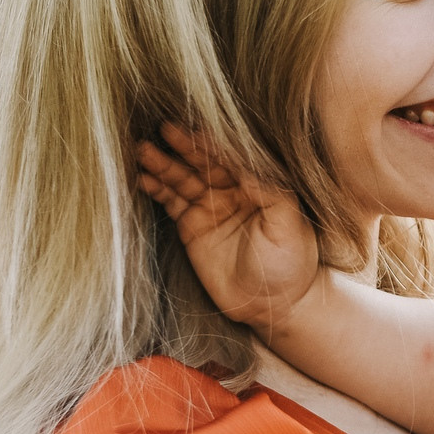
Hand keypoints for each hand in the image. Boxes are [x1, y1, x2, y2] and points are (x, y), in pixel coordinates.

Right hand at [133, 123, 322, 331]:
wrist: (273, 304)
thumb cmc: (290, 264)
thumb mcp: (288, 224)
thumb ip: (270, 190)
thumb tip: (246, 161)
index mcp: (259, 184)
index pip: (233, 156)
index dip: (214, 143)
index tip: (196, 130)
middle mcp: (234, 190)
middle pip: (205, 161)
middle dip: (185, 146)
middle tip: (164, 129)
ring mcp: (211, 206)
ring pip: (184, 178)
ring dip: (164, 164)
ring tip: (144, 151)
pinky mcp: (193, 225)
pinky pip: (172, 201)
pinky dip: (157, 188)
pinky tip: (143, 178)